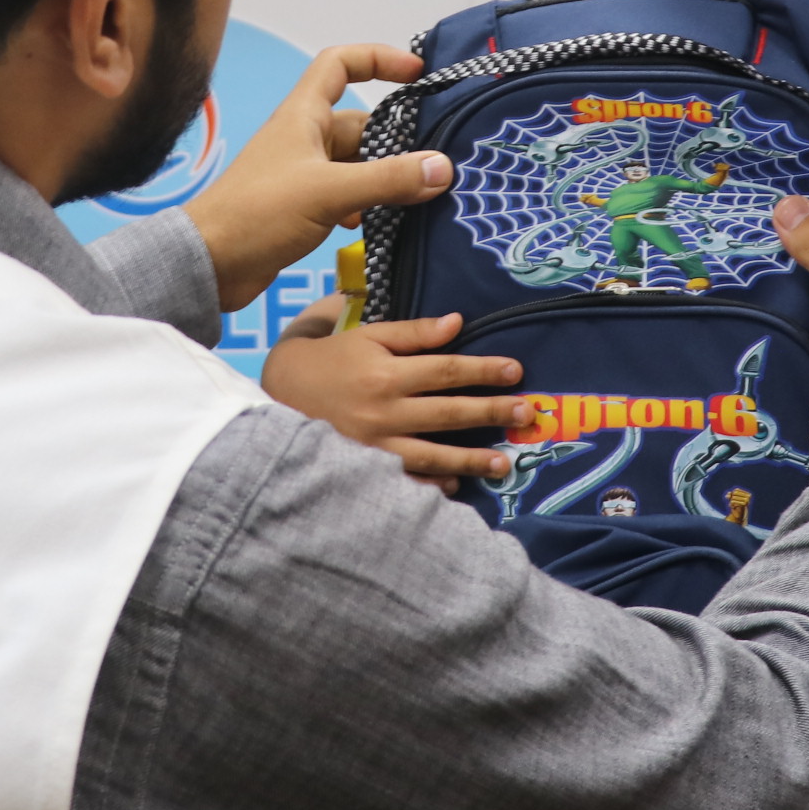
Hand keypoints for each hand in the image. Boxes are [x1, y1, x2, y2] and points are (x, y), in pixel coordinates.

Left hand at [185, 46, 455, 311]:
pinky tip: (380, 227)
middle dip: (399, 140)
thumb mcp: (329, 192)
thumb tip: (442, 167)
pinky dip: (368, 207)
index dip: (378, 59)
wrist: (210, 265)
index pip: (340, 64)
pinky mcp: (303, 209)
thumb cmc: (259, 213)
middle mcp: (305, 138)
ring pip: (358, 165)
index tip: (418, 73)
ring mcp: (304, 175)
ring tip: (423, 196)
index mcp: (304, 115)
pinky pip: (348, 197)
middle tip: (439, 162)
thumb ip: (386, 179)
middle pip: (362, 124)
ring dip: (387, 178)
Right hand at [262, 298, 530, 489]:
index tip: (515, 370)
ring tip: (504, 464)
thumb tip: (458, 323)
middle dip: (490, 412)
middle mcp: (383, 411)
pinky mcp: (363, 468)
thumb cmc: (333, 359)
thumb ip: (414, 333)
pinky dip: (429, 486)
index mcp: (385, 373)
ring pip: (431, 455)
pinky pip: (403, 482)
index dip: (482, 370)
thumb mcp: (369, 336)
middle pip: (447, 414)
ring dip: (470, 460)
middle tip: (525, 413)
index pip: (445, 371)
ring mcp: (374, 445)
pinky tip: (454, 486)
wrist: (283, 392)